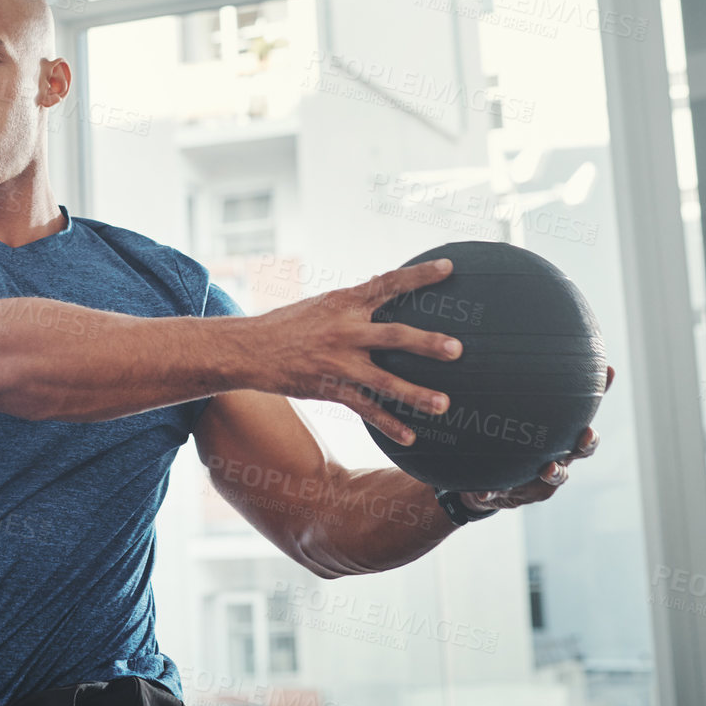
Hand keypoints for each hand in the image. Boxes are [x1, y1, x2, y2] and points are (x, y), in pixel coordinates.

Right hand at [234, 259, 464, 444]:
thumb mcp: (321, 305)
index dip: (419, 275)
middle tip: (457, 350)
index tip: (449, 268)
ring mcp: (337, 362)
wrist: (248, 349)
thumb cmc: (288, 324)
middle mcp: (343, 331)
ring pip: (383, 381)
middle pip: (393, 336)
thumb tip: (386, 288)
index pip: (387, 283)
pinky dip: (388, 424)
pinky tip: (410, 437)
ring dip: (416, 394)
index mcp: (344, 303)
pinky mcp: (329, 388)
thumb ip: (354, 302)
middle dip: (426, 343)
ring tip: (445, 404)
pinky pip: (365, 409)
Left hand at [458, 366, 613, 512]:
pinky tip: (485, 492)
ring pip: (558, 475)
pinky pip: (508, 493)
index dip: (599, 388)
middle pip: (583, 446)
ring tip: (548, 468)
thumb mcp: (495, 402)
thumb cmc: (497, 432)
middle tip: (585, 433)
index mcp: (557, 425)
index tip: (608, 370)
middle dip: (588, 440)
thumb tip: (488, 329)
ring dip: (556, 472)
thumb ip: (496, 375)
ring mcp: (542, 476)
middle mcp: (558, 450)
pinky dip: (496, 493)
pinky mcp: (519, 494)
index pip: (582, 403)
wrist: (483, 473)